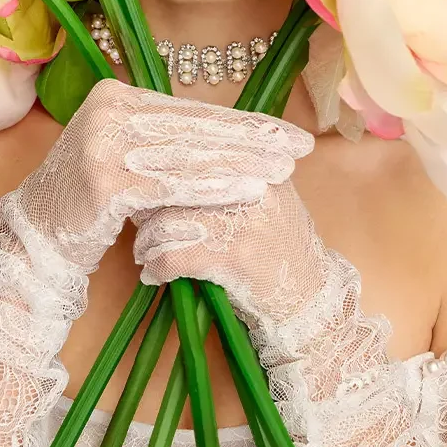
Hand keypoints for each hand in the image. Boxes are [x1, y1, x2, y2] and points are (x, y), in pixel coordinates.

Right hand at [0, 78, 315, 275]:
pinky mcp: (105, 178)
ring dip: (242, 162)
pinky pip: (172, 183)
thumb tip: (233, 133)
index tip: (287, 132)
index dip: (242, 122)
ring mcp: (103, 141)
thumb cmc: (91, 204)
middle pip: (194, 127)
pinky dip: (214, 186)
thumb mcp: (129, 159)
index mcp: (115, 94)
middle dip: (253, 140)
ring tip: (283, 169)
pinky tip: (249, 190)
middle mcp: (107, 108)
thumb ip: (169, 140)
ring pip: (189, 153)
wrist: (35, 240)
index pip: (191, 110)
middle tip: (299, 148)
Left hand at [133, 153, 333, 329]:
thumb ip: (229, 173)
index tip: (137, 175)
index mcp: (259, 161)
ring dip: (146, 240)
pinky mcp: (231, 255)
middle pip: (175, 181)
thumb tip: (165, 161)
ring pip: (167, 220)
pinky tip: (153, 274)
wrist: (309, 298)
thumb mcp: (267, 196)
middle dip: (147, 202)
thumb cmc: (280, 246)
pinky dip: (155, 267)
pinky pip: (172, 255)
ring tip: (144, 250)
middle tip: (136, 215)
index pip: (196, 148)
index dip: (160, 163)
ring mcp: (242, 218)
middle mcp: (252, 183)